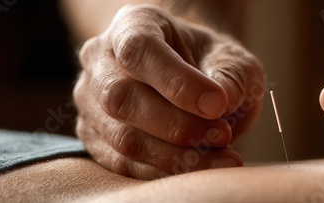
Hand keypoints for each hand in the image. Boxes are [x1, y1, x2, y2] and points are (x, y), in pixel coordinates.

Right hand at [73, 4, 264, 178]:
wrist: (193, 81)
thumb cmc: (210, 64)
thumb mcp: (233, 60)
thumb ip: (230, 77)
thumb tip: (220, 103)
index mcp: (133, 24)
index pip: (139, 50)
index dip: (176, 82)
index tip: (217, 105)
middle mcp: (101, 59)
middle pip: (121, 98)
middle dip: (177, 126)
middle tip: (222, 135)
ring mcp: (91, 100)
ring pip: (121, 137)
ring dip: (174, 156)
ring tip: (222, 157)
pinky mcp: (94, 137)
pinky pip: (123, 164)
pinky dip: (164, 171)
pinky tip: (200, 167)